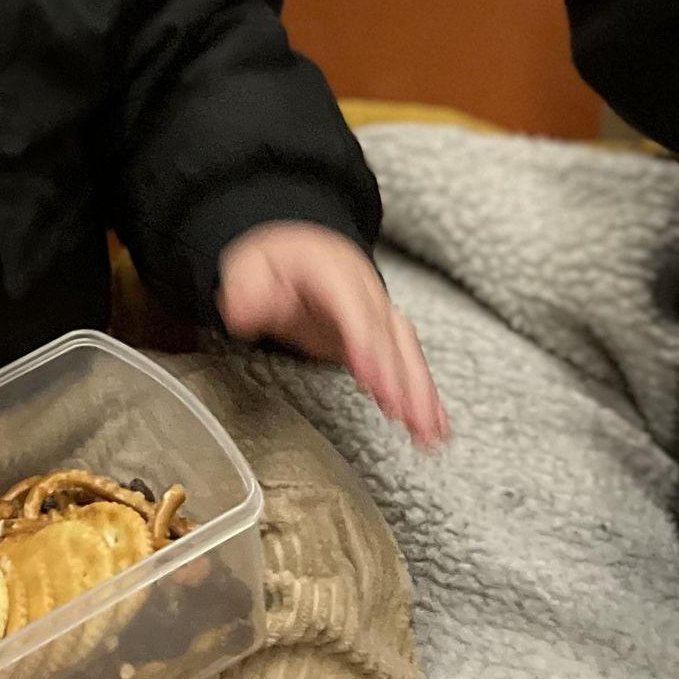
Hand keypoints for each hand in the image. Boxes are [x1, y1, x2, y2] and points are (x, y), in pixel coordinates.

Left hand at [218, 222, 449, 447]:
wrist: (301, 246)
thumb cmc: (277, 259)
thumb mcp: (249, 264)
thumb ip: (245, 290)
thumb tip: (243, 313)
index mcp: (334, 272)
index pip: (354, 312)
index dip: (366, 345)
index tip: (371, 378)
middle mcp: (365, 293)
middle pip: (387, 336)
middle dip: (399, 378)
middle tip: (406, 416)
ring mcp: (379, 313)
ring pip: (406, 352)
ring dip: (419, 392)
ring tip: (428, 432)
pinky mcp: (382, 335)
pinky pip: (409, 363)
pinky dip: (423, 394)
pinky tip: (435, 424)